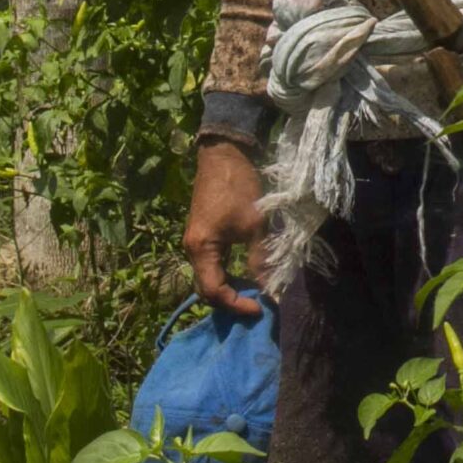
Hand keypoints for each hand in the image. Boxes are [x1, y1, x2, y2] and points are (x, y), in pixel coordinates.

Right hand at [183, 138, 268, 318]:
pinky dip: (226, 275)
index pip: (213, 292)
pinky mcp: (202, 235)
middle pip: (206, 289)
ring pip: (208, 278)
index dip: (236, 305)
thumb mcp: (254, 225)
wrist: (223, 155)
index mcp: (201, 249)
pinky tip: (244, 275)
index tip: (261, 307)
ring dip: (229, 289)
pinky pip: (210, 265)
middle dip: (231, 301)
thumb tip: (270, 289)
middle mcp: (192, 250)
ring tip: (253, 293)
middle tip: (257, 304)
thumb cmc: (239, 188)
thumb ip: (259, 259)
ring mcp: (195, 242)